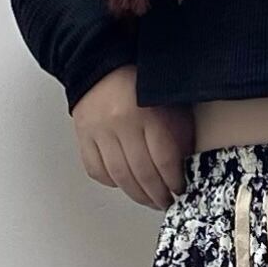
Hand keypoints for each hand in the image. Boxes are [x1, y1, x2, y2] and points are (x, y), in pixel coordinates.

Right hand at [71, 66, 192, 209]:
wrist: (102, 64)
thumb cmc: (140, 85)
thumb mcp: (170, 103)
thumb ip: (179, 134)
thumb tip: (184, 167)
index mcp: (148, 113)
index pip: (165, 160)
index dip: (174, 181)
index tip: (180, 190)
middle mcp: (122, 123)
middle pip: (143, 174)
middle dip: (158, 195)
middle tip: (166, 202)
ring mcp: (100, 131)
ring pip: (120, 177)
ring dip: (137, 195)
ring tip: (148, 200)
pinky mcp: (83, 136)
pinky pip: (97, 170)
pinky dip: (111, 182)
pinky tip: (124, 183)